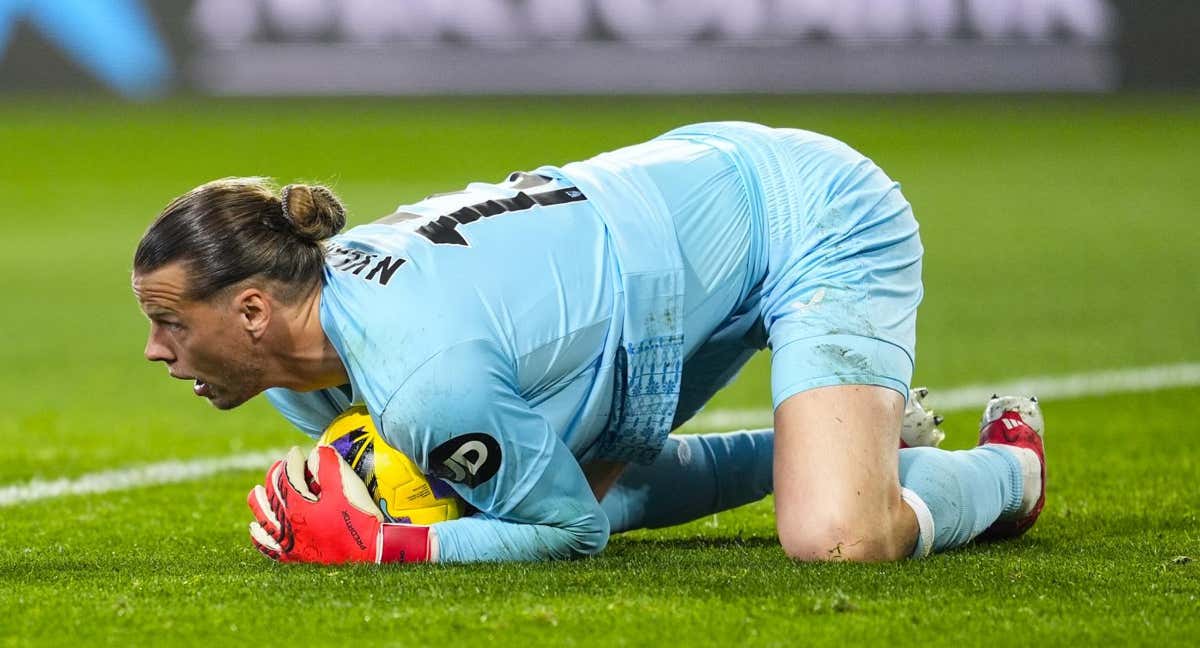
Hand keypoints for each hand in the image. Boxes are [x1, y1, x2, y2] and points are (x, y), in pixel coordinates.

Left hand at [247, 445, 435, 563]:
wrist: (372, 552)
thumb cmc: (360, 518)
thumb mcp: (347, 487)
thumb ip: (329, 465)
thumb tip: (316, 451)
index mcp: (299, 507)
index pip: (288, 477)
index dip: (291, 461)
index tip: (296, 452)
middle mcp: (288, 526)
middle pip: (271, 496)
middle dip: (274, 476)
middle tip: (280, 465)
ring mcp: (290, 544)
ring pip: (264, 521)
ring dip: (259, 504)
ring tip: (257, 492)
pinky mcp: (295, 557)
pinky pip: (268, 547)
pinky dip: (260, 536)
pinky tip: (256, 528)